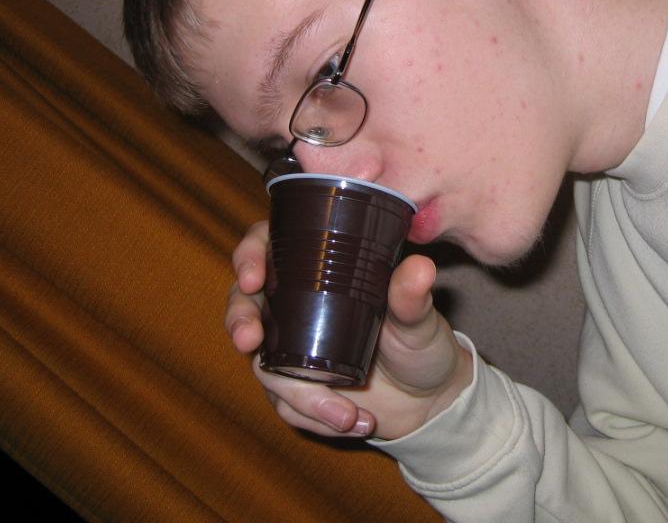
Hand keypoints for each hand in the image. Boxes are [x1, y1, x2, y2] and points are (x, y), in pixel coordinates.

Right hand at [226, 220, 472, 439]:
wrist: (428, 399)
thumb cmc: (421, 343)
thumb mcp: (419, 319)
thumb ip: (413, 297)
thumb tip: (420, 268)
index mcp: (320, 270)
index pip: (268, 246)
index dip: (250, 255)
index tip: (253, 278)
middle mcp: (298, 305)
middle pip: (244, 302)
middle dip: (239, 321)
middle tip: (249, 340)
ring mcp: (292, 348)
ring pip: (264, 365)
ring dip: (301, 395)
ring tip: (345, 414)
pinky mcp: (295, 387)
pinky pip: (285, 404)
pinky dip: (315, 417)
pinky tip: (352, 421)